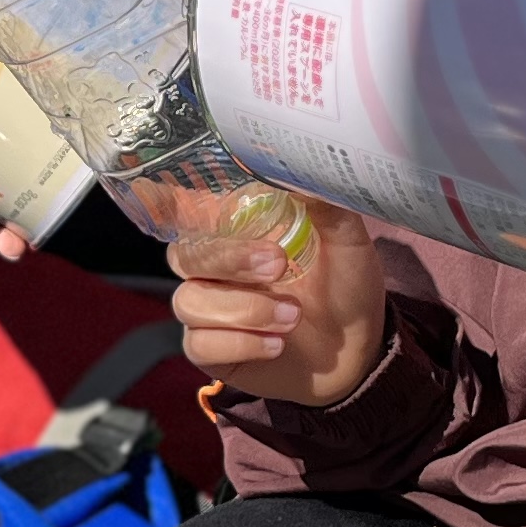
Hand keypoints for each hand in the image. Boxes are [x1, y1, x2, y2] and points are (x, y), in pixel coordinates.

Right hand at [169, 199, 379, 406]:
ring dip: (245, 310)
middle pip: (185, 254)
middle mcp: (213, 266)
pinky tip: (277, 345)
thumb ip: (326, 207)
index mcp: (237, 231)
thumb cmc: (346, 288)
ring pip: (190, 302)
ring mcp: (207, 309)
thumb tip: (302, 174)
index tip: (178, 199)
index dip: (167, 201)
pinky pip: (199, 344)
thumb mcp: (348, 243)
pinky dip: (241, 344)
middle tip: (278, 265)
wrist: (357, 352)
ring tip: (292, 317)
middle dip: (230, 260)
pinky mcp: (210, 350)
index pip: (186, 208)